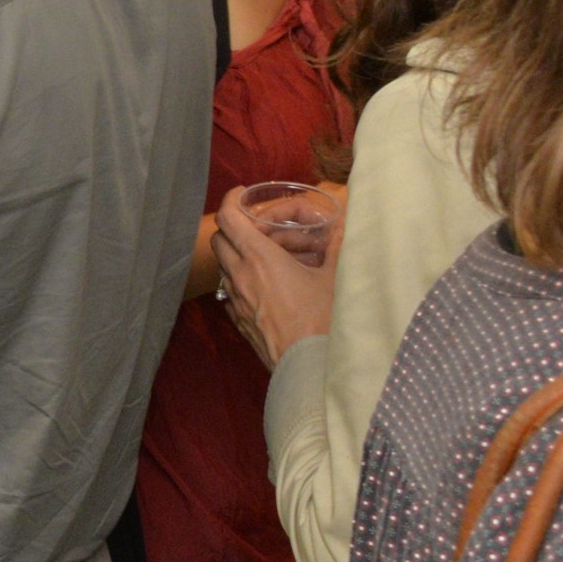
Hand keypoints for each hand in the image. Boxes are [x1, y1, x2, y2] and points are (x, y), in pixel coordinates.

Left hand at [213, 200, 336, 366]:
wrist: (308, 367)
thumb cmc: (323, 320)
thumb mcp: (335, 278)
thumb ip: (337, 247)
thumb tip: (343, 228)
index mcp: (259, 258)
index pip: (228, 218)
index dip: (230, 200)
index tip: (241, 194)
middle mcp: (240, 275)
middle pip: (219, 239)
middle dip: (233, 227)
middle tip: (258, 228)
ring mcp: (235, 300)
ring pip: (224, 265)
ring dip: (237, 254)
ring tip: (266, 257)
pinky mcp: (238, 320)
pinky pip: (231, 291)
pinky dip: (241, 279)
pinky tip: (267, 286)